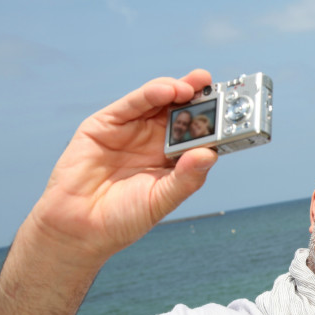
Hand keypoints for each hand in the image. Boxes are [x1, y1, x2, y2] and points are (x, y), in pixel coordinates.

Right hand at [27, 69, 217, 266]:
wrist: (79, 228)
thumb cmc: (123, 218)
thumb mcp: (161, 199)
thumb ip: (186, 178)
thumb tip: (210, 154)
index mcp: (172, 159)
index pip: (198, 134)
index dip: (216, 122)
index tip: (235, 111)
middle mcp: (154, 140)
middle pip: (182, 112)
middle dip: (202, 98)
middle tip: (220, 89)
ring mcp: (131, 130)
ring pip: (159, 102)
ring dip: (179, 89)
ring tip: (197, 86)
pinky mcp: (106, 124)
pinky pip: (132, 104)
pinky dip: (151, 93)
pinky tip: (169, 89)